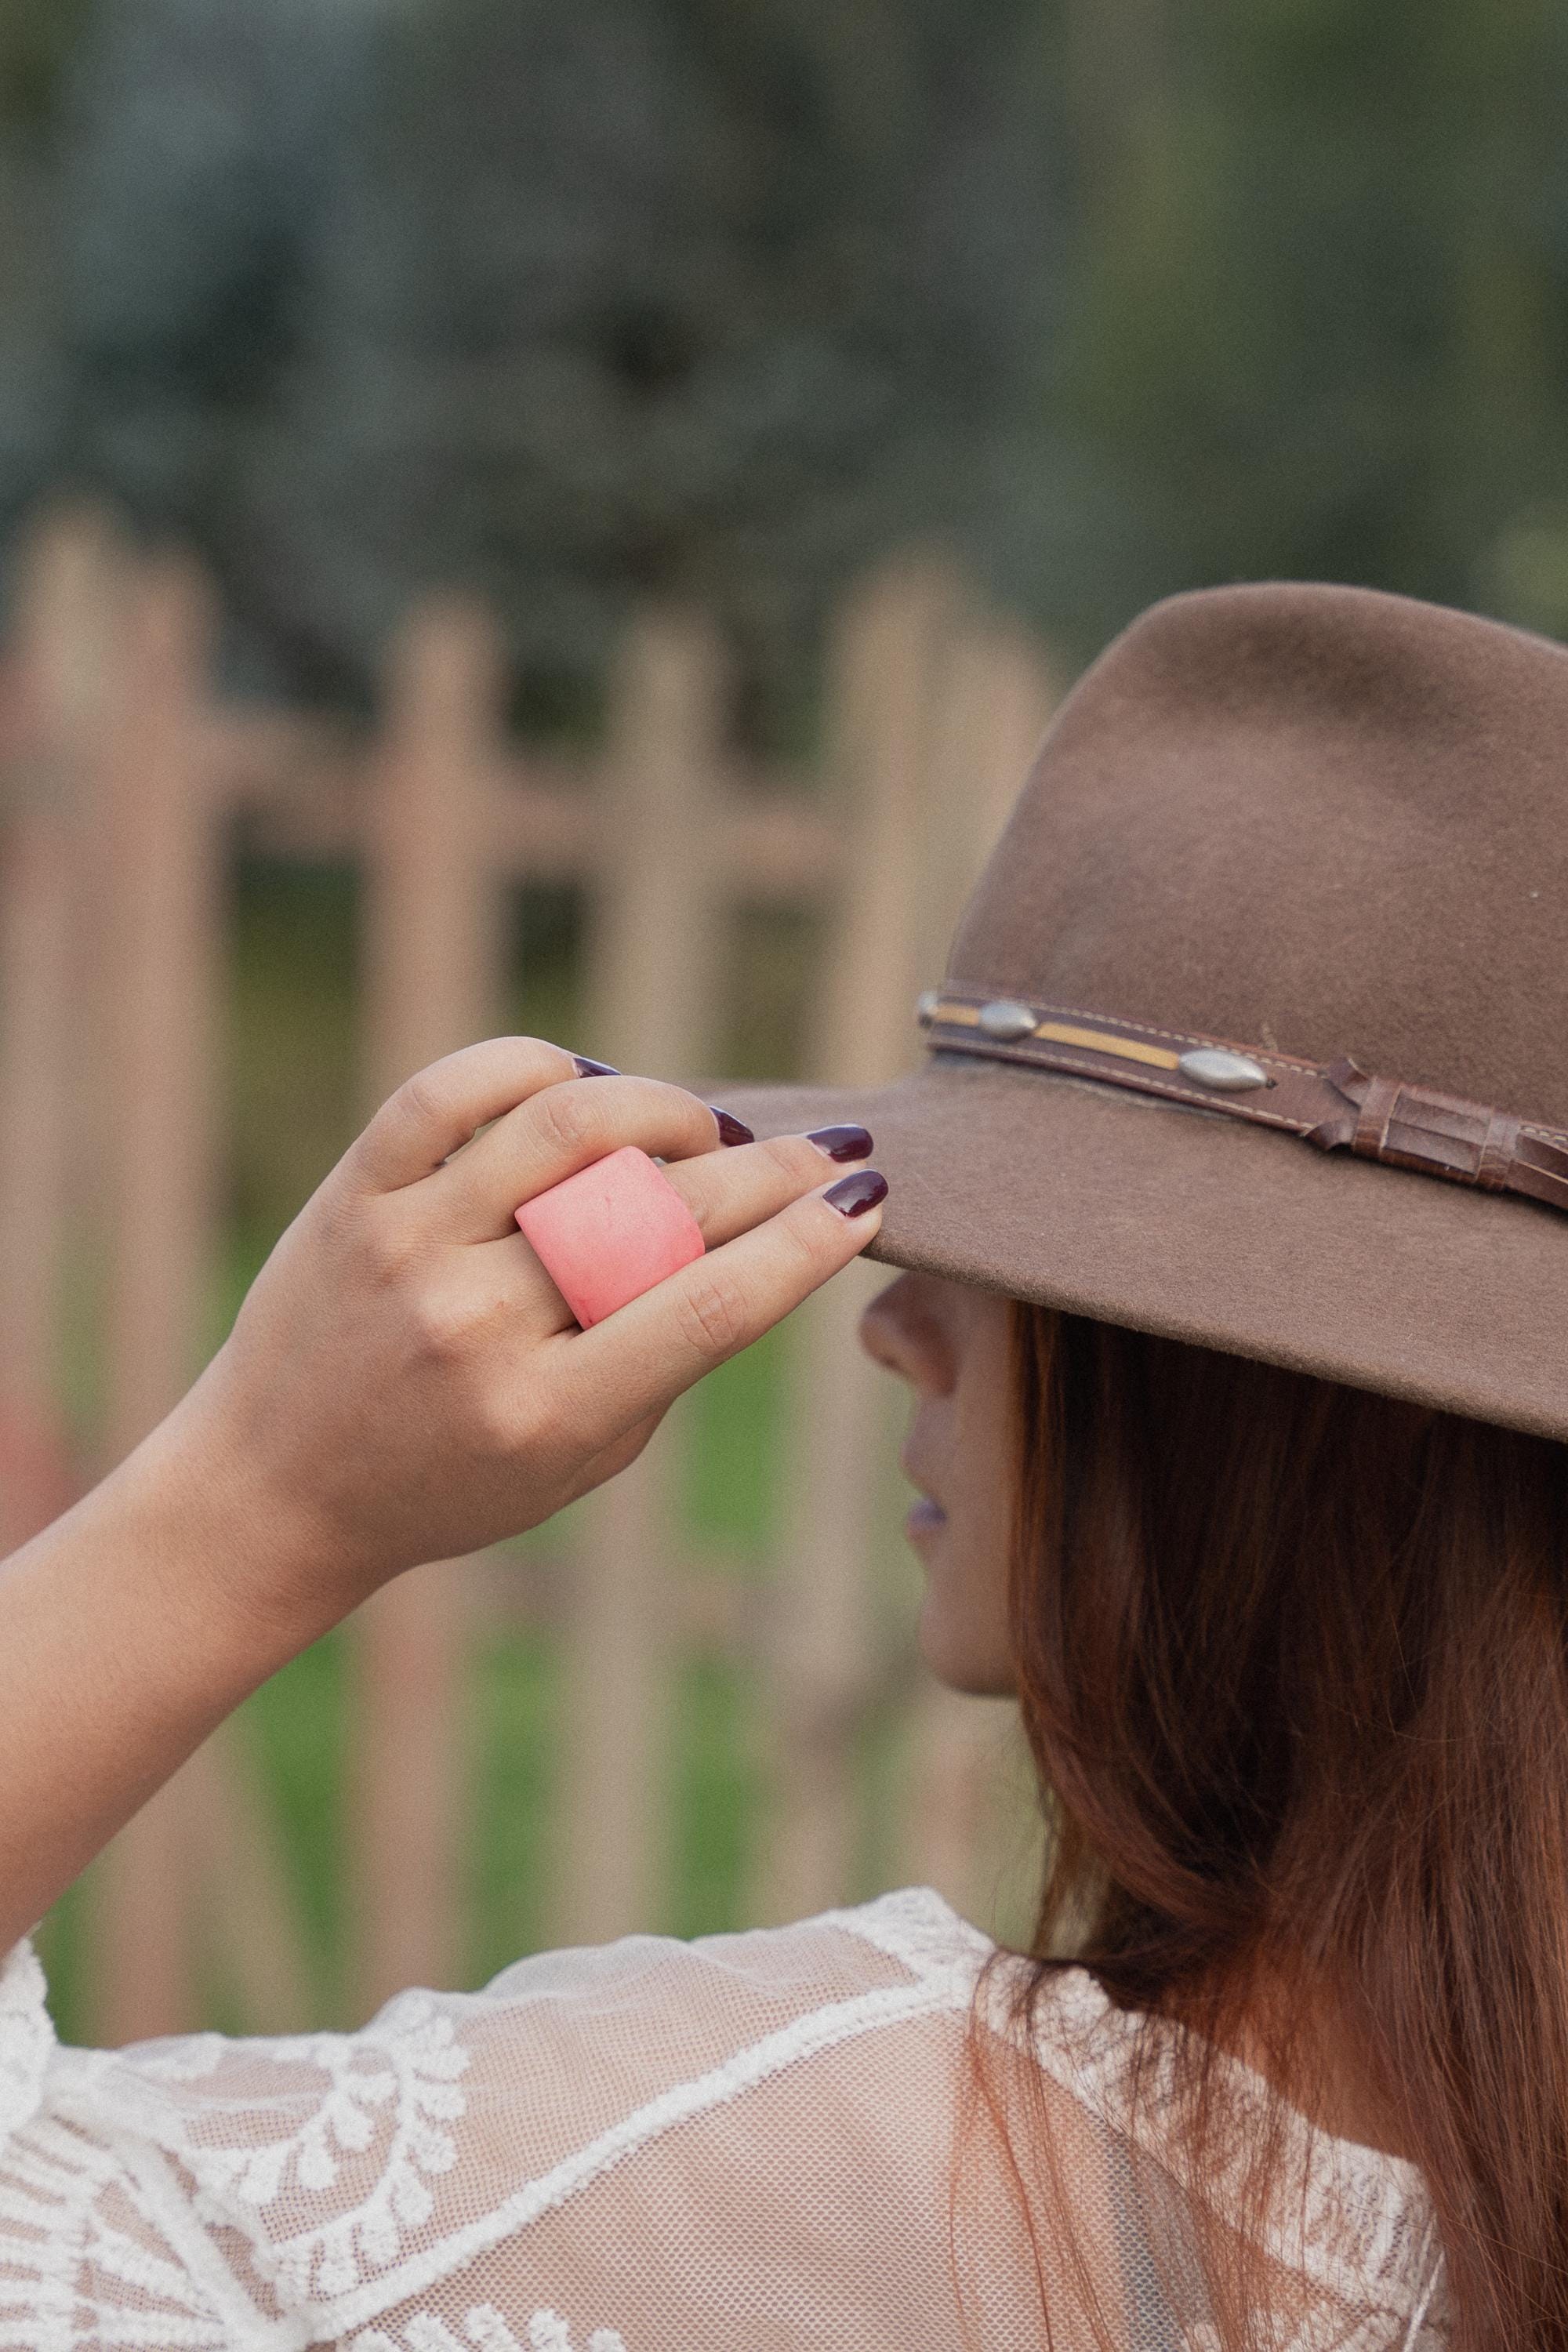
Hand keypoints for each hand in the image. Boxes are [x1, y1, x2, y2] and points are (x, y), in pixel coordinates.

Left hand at [156, 1038, 882, 1632]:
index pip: (711, 1304)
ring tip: (703, 1131)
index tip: (866, 1200)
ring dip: (665, 1110)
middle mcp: (476, 1326)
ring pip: (570, 1130)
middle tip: (824, 1152)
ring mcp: (409, 1249)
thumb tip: (765, 1233)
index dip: (807, 1242)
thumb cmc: (454, 1481)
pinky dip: (537, 1069)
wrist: (276, 1488)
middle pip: (660, 1212)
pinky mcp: (355, 1194)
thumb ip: (666, 1361)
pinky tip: (587, 1090)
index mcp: (543, 1414)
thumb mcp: (582, 1460)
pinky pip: (454, 1090)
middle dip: (771, 1171)